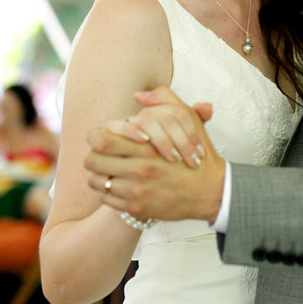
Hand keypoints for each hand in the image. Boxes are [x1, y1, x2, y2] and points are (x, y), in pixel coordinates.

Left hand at [85, 88, 225, 223]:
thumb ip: (164, 100)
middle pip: (92, 161)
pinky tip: (118, 186)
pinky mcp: (137, 208)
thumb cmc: (196, 156)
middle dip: (94, 156)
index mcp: (145, 147)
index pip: (101, 139)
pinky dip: (108, 192)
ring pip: (96, 181)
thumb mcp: (187, 120)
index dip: (97, 136)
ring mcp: (136, 191)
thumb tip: (138, 95)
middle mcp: (138, 170)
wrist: (210, 191)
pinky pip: (107, 199)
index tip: (104, 138)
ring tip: (108, 171)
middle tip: (101, 155)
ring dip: (99, 175)